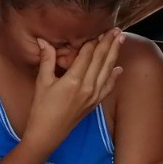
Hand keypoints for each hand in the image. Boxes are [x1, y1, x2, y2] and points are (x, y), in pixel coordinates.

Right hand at [25, 30, 122, 150]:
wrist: (47, 134)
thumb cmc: (41, 109)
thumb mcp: (42, 82)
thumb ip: (47, 60)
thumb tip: (43, 41)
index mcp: (73, 80)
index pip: (87, 55)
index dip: (93, 41)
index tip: (98, 29)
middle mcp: (87, 87)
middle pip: (101, 60)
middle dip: (109, 43)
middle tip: (116, 29)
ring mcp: (93, 96)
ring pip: (108, 70)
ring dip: (115, 54)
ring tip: (121, 40)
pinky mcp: (94, 103)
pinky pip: (108, 86)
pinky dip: (114, 76)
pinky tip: (119, 68)